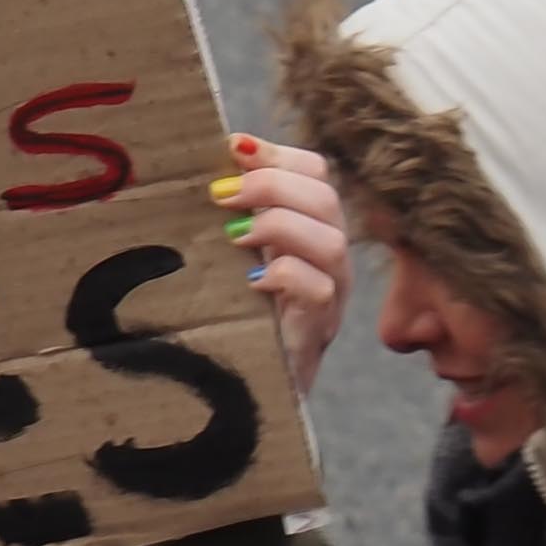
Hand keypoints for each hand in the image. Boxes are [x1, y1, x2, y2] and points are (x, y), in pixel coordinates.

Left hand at [210, 136, 348, 386]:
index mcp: (309, 233)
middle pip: (327, 198)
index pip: (317, 173)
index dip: (279, 154)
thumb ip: (233, 214)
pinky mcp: (316, 332)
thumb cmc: (236, 321)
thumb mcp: (233, 257)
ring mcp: (330, 298)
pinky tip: (251, 281)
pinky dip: (285, 274)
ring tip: (235, 235)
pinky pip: (320, 290)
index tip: (233, 147)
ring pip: (332, 241)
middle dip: (272, 186)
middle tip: (221, 195)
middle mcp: (329, 261)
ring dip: (279, 225)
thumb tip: (214, 160)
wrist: (248, 397)